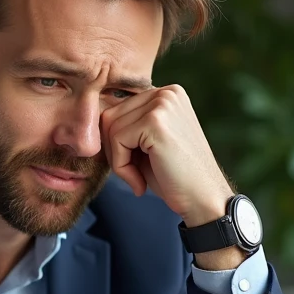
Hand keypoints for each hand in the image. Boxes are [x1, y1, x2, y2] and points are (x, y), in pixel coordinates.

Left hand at [101, 85, 233, 226]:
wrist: (203, 200)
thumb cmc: (175, 177)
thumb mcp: (148, 144)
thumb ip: (128, 126)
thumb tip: (89, 120)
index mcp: (167, 94)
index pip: (118, 110)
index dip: (117, 143)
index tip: (135, 166)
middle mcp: (167, 92)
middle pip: (110, 116)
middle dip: (114, 150)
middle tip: (133, 175)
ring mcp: (163, 104)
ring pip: (110, 127)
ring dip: (117, 160)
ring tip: (138, 178)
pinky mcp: (156, 121)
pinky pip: (117, 140)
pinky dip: (121, 167)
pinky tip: (140, 182)